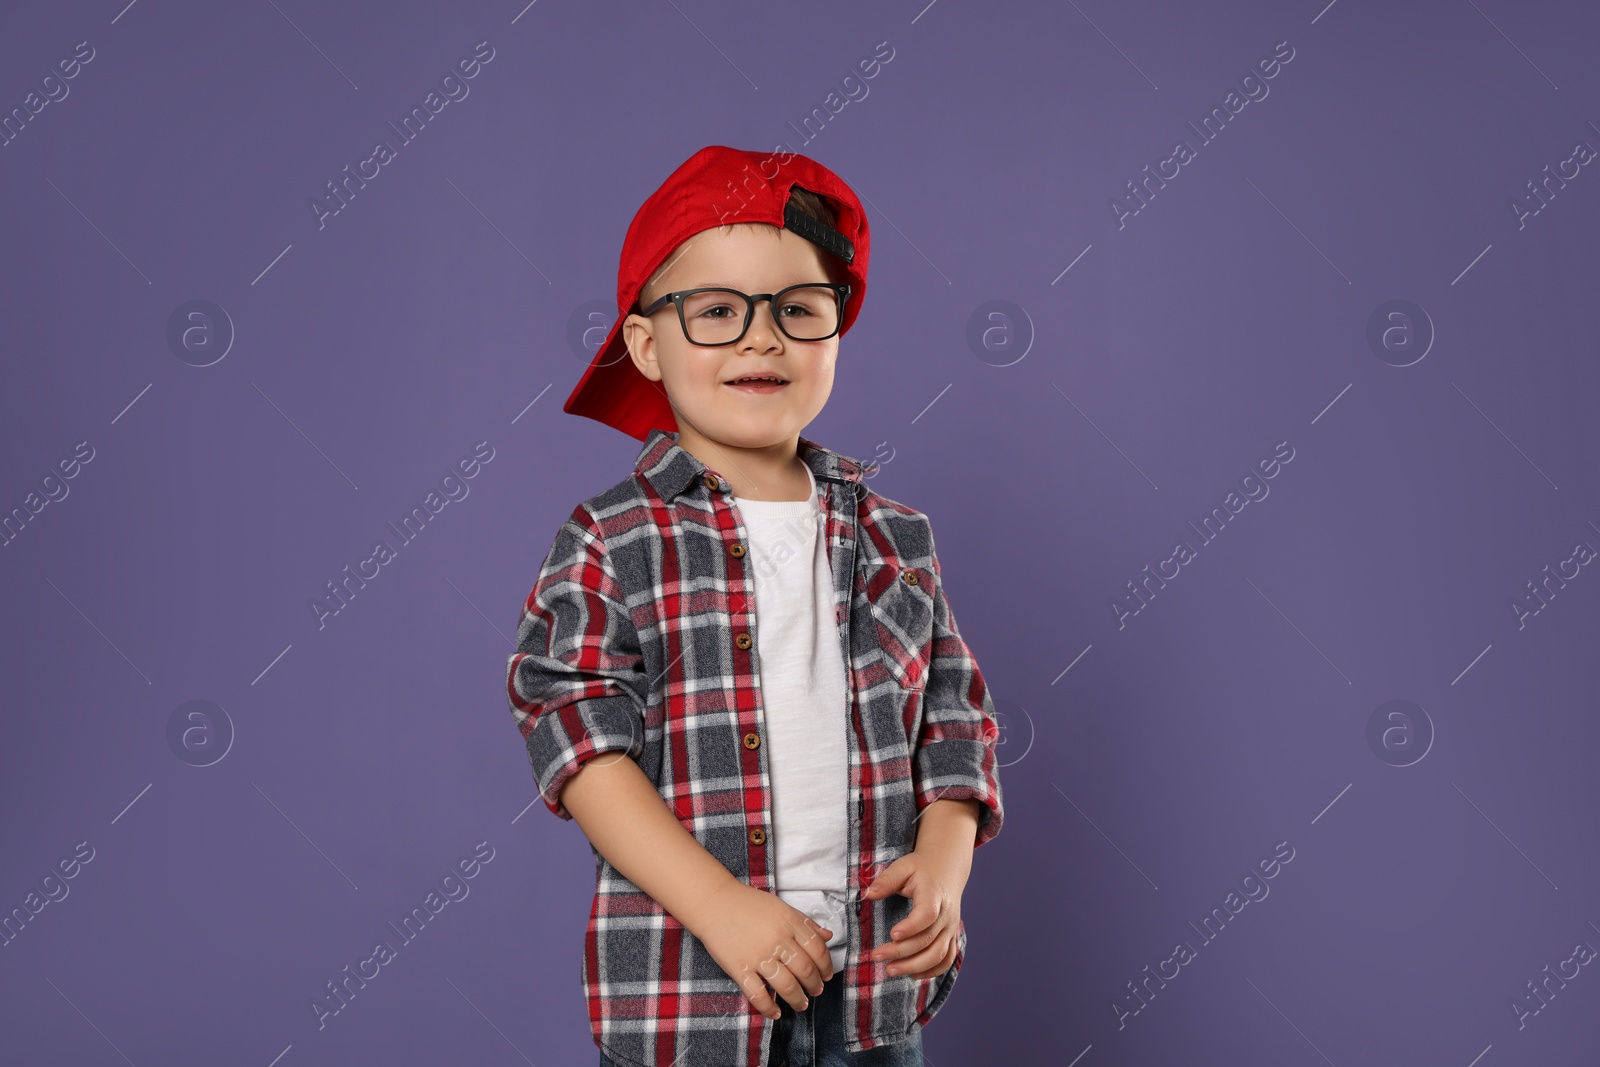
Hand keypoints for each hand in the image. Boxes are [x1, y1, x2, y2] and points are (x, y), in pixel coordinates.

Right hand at [695, 879, 835, 1020]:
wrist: (714, 902)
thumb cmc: (748, 903)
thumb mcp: (781, 907)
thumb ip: (805, 922)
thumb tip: (828, 936)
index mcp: (789, 922)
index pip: (817, 949)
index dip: (825, 966)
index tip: (826, 975)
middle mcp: (777, 939)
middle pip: (805, 970)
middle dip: (814, 985)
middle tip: (816, 992)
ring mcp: (757, 955)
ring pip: (786, 985)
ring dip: (797, 999)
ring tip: (801, 1004)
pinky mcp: (739, 968)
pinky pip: (758, 994)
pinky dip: (769, 1008)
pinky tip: (775, 1012)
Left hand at [863, 849, 964, 979]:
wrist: (946, 869)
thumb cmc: (921, 868)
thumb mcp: (902, 867)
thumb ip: (886, 880)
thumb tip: (867, 894)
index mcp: (934, 895)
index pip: (927, 915)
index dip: (911, 927)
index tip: (892, 934)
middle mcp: (946, 914)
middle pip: (929, 940)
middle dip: (902, 952)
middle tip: (877, 957)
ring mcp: (951, 927)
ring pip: (939, 954)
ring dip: (915, 966)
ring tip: (890, 970)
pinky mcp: (951, 936)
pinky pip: (947, 959)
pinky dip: (932, 971)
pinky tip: (912, 975)